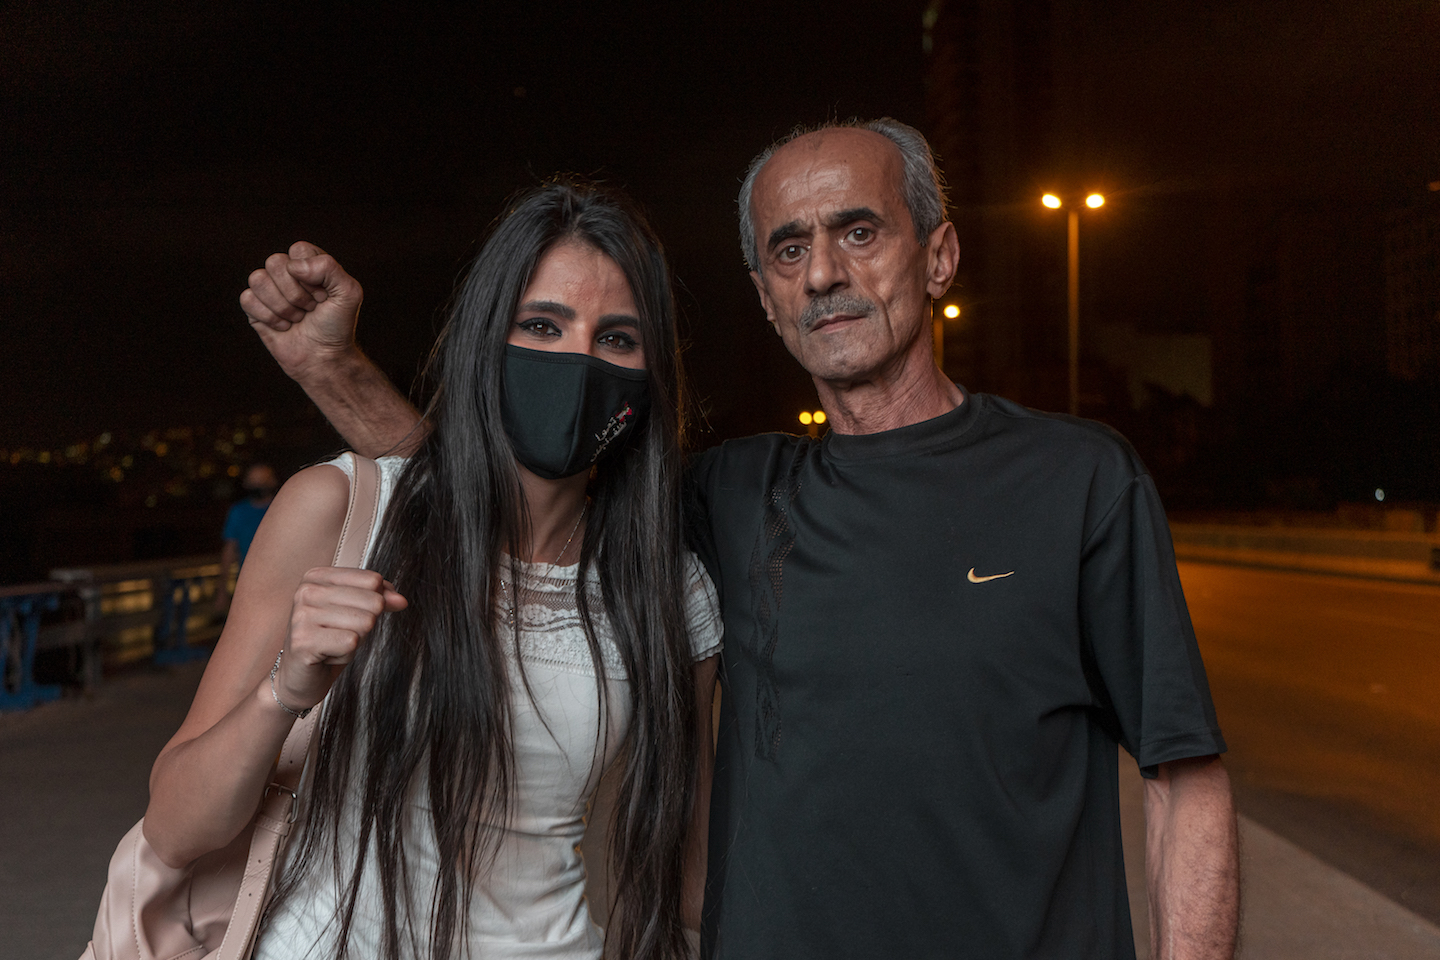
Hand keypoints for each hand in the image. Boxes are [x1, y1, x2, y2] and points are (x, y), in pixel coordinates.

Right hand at [240, 242, 364, 383]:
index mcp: (309, 262)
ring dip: (282, 306)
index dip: (311, 275)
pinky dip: (269, 317)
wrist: (324, 358)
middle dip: (296, 293)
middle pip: (275, 262)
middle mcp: (287, 272)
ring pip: (257, 279)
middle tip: (310, 308)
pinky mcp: (254, 308)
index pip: (298, 250)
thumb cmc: (337, 326)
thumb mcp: (348, 293)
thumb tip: (294, 266)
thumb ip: (329, 268)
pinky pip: (247, 299)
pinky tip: (284, 327)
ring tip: (298, 318)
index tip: (324, 296)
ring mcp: (269, 289)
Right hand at [274, 567, 406, 711]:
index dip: (376, 603)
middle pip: (373, 602)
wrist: (299, 676)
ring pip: (365, 623)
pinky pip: (351, 642)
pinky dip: (346, 655)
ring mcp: (302, 615)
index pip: (374, 580)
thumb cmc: (330, 640)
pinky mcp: (303, 641)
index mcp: (317, 577)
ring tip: (332, 645)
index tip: (352, 616)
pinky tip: (326, 656)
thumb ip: (380, 598)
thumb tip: (401, 600)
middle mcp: (306, 591)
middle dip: (365, 626)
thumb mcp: (358, 612)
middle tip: (339, 635)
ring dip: (355, 641)